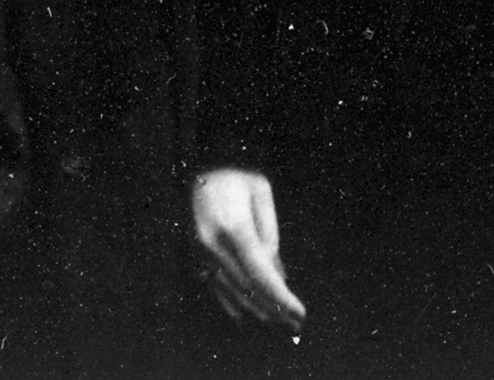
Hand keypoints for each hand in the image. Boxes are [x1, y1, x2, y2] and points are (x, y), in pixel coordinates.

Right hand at [190, 167, 307, 331]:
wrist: (193, 169)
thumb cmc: (233, 175)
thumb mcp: (260, 191)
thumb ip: (269, 232)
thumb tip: (275, 272)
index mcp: (232, 227)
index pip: (261, 272)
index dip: (280, 296)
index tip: (299, 312)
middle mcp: (212, 247)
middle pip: (247, 288)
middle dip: (273, 308)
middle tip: (296, 323)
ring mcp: (200, 255)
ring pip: (231, 292)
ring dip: (256, 310)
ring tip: (280, 322)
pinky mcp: (195, 258)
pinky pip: (215, 287)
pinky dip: (232, 303)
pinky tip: (248, 315)